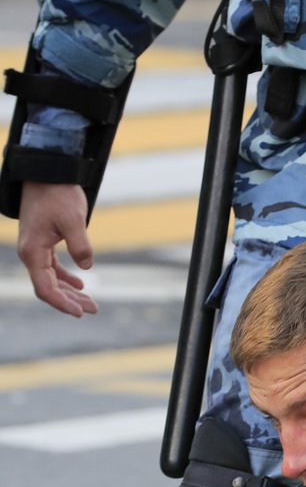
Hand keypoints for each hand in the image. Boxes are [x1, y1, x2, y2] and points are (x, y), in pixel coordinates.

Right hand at [17, 181, 97, 316]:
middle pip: (48, 287)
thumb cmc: (59, 195)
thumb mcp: (74, 220)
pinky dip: (65, 277)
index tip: (81, 313)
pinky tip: (81, 283)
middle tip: (94, 309)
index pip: (45, 288)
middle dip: (70, 301)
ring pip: (51, 278)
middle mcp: (30, 253)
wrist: (48, 174)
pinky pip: (52, 266)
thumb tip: (87, 267)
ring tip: (91, 302)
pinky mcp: (43, 242)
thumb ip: (80, 245)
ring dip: (70, 291)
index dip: (62, 303)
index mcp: (33, 251)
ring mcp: (35, 248)